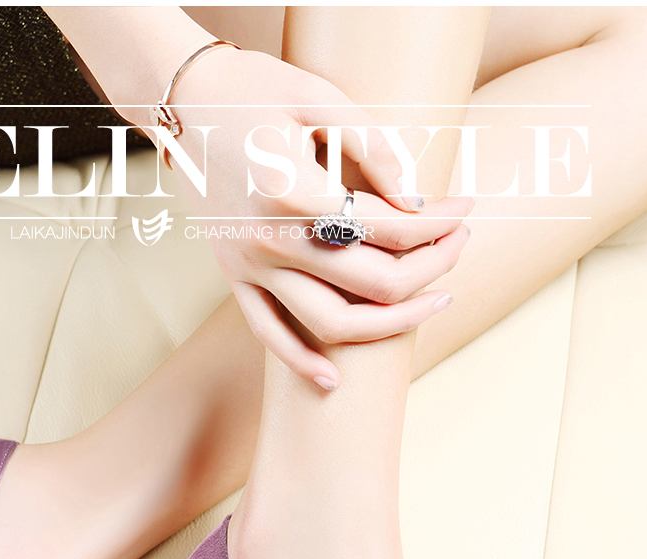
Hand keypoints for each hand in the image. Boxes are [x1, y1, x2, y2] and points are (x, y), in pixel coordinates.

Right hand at [165, 47, 472, 385]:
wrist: (181, 102)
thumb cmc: (254, 90)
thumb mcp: (320, 97)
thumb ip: (374, 149)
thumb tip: (417, 201)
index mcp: (293, 191)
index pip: (389, 227)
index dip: (439, 222)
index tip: (464, 208)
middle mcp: (270, 240)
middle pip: (372, 284)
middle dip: (430, 269)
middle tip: (458, 245)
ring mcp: (249, 266)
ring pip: (329, 324)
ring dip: (391, 323)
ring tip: (433, 302)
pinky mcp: (234, 278)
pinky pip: (268, 335)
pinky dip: (301, 363)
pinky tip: (334, 381)